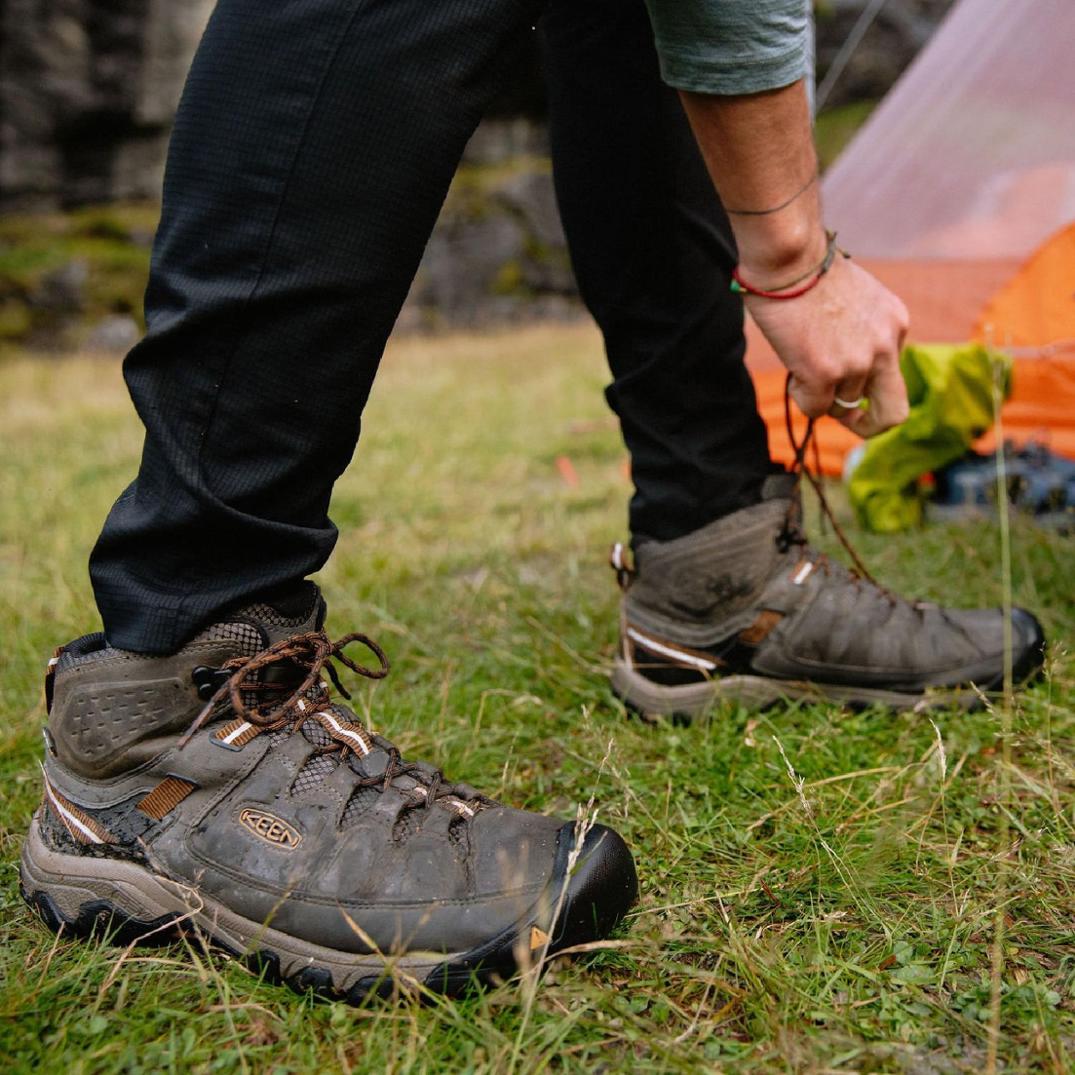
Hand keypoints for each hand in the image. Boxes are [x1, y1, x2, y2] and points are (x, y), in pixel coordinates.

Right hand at [744, 256, 910, 437]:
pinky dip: (800, 397)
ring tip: (800, 364)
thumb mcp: (854, 300)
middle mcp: (884, 347)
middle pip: (893, 411)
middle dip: (870, 424)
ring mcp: (856, 363)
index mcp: (895, 324)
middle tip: (848, 419)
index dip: (868, 383)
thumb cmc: (808, 269)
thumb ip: (859, 332)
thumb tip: (839, 363)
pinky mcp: (824, 374)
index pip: (890, 372)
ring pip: (841, 407)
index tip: (851, 386)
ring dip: (819, 395)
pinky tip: (792, 370)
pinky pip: (814, 408)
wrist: (790, 255)